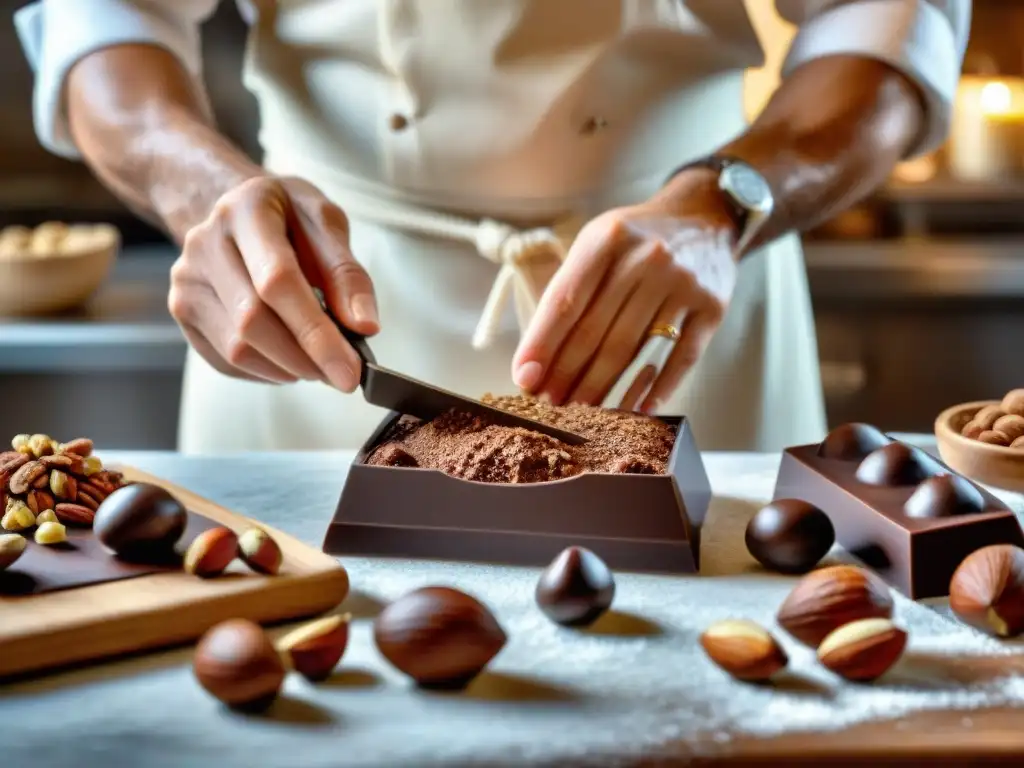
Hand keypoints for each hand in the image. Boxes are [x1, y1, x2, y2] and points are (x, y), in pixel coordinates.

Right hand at [168, 176, 377, 390]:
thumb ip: (347, 273)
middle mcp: (205, 244)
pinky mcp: (182, 311)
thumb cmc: (287, 217)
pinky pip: (226, 361)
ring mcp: (187, 280)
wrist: (235, 210)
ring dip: (288, 368)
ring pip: (237, 349)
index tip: (350, 369)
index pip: (278, 281)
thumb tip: (364, 326)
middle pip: (252, 321)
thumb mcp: (326, 224)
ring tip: (318, 360)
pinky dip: (267, 370)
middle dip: (306, 359)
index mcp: (246, 211)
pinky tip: (288, 356)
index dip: (316, 333)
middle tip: (343, 373)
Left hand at [511, 170, 738, 411]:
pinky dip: (657, 387)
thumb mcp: (598, 243)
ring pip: (634, 348)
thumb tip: (538, 355)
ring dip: (604, 388)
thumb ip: (571, 289)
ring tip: (581, 412)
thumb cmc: (636, 240)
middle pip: (597, 331)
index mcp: (608, 239)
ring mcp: (683, 283)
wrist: (705, 218)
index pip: (566, 300)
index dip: (542, 343)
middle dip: (567, 374)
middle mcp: (646, 258)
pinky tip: (636, 409)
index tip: (524, 377)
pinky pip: (680, 357)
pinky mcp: (712, 307)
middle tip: (548, 404)